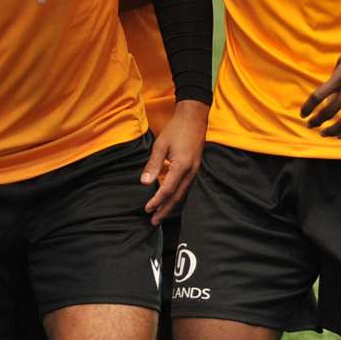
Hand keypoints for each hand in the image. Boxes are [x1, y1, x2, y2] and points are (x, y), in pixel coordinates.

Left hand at [141, 100, 208, 222]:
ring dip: (171, 205)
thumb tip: (144, 183)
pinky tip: (171, 200)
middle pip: (177, 197)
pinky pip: (187, 187)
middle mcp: (191, 172)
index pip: (168, 190)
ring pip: (183, 194)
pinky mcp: (196, 169)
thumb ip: (153, 165)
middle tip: (154, 222)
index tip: (147, 209)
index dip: (157, 201)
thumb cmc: (176, 129)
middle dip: (165, 210)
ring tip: (160, 215)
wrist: (195, 118)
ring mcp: (196, 171)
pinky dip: (177, 196)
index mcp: (182, 166)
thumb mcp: (160, 145)